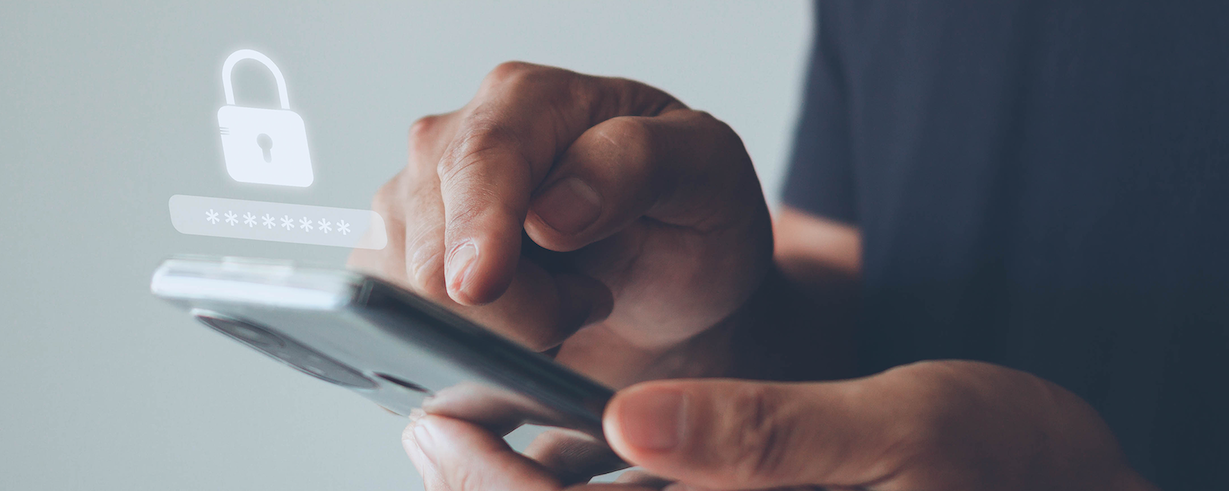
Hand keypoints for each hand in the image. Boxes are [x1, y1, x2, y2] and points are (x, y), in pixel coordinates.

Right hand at [351, 62, 771, 386]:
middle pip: (434, 250)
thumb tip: (549, 209)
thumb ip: (638, 164)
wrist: (674, 281)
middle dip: (518, 308)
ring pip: (409, 298)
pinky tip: (521, 329)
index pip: (479, 160)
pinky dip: (465, 350)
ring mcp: (416, 205)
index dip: (477, 226)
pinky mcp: (397, 264)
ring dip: (497, 332)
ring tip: (561, 304)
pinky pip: (400, 327)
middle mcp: (453, 142)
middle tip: (590, 298)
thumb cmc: (689, 216)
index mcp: (528, 100)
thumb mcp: (707, 170)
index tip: (482, 283)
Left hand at [402, 360, 1156, 490]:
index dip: (502, 490)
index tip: (438, 424)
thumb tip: (634, 418)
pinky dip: (601, 487)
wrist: (1069, 490)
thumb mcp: (902, 430)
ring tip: (480, 425)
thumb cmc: (1009, 467)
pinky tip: (579, 441)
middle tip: (432, 424)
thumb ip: (768, 437)